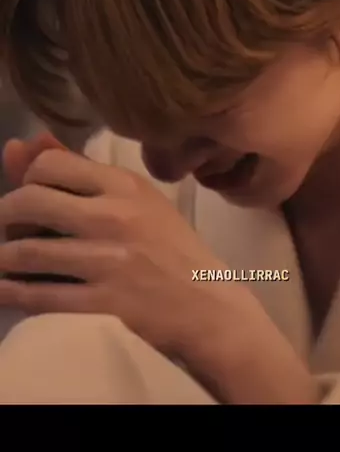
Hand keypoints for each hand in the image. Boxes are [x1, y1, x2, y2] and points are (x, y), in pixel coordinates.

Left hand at [0, 140, 252, 364]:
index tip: (31, 200)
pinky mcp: (102, 304)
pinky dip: (11, 292)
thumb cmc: (170, 249)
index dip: (27, 181)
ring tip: (6, 263)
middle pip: (29, 202)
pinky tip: (8, 290)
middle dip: (6, 219)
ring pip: (25, 253)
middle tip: (11, 232)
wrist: (207, 306)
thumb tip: (21, 145)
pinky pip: (36, 296)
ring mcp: (107, 262)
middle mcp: (114, 217)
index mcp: (124, 185)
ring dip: (4, 259)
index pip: (50, 165)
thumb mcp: (136, 200)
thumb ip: (79, 172)